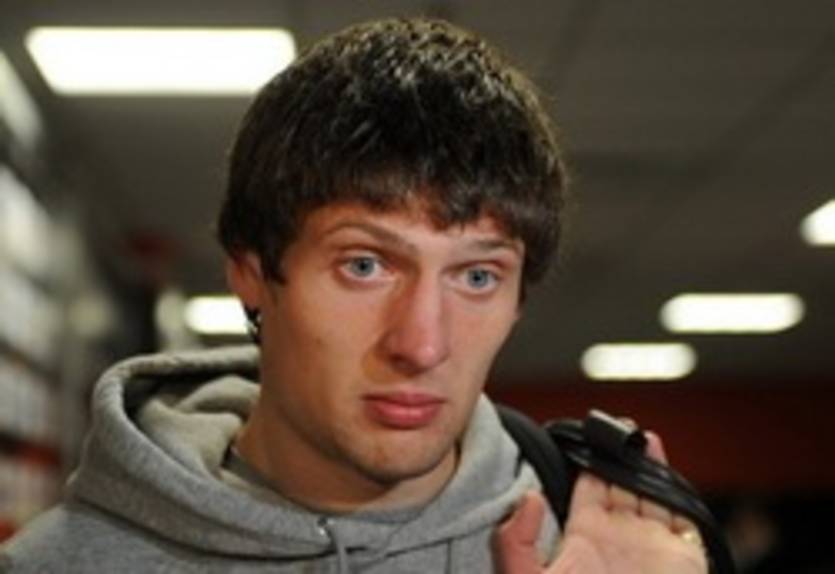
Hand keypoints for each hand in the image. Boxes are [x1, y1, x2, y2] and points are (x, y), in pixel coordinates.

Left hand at [494, 432, 707, 573]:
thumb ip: (513, 544)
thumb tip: (528, 498)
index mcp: (586, 538)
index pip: (589, 487)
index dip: (589, 460)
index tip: (587, 435)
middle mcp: (621, 537)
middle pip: (623, 483)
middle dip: (622, 455)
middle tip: (617, 428)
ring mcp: (653, 543)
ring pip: (653, 491)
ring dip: (649, 463)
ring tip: (639, 436)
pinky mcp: (682, 553)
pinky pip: (683, 512)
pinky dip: (675, 485)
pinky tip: (659, 459)